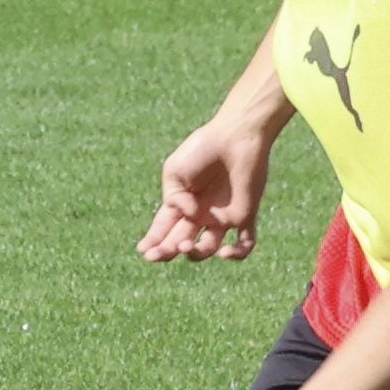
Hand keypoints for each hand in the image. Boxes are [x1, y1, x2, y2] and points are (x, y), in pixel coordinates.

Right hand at [137, 119, 271, 262]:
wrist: (235, 135)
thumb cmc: (202, 148)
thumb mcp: (174, 170)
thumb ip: (173, 198)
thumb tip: (189, 217)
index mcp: (181, 202)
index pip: (164, 229)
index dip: (153, 242)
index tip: (144, 251)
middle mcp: (200, 213)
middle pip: (180, 242)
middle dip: (167, 251)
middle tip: (160, 253)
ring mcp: (223, 216)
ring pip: (207, 249)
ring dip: (195, 254)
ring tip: (186, 245)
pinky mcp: (245, 215)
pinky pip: (245, 245)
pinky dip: (237, 254)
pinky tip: (224, 252)